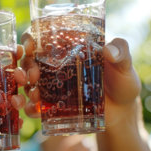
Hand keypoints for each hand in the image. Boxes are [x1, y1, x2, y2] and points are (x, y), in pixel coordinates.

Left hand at [0, 57, 26, 150]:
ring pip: (12, 105)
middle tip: (21, 77)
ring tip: (16, 102)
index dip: (9, 60)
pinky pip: (8, 129)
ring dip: (20, 101)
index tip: (19, 50)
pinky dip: (17, 124)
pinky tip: (19, 122)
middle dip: (20, 78)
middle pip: (9, 85)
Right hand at [20, 32, 140, 121]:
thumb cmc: (123, 82)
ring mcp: (54, 86)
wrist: (123, 112)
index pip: (44, 37)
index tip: (29, 44)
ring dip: (25, 87)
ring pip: (29, 82)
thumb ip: (121, 53)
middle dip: (25, 66)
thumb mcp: (125, 65)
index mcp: (70, 48)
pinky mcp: (55, 105)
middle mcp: (57, 65)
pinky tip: (32, 110)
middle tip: (32, 75)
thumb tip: (109, 50)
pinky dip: (31, 108)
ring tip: (34, 94)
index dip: (30, 38)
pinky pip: (36, 106)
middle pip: (30, 60)